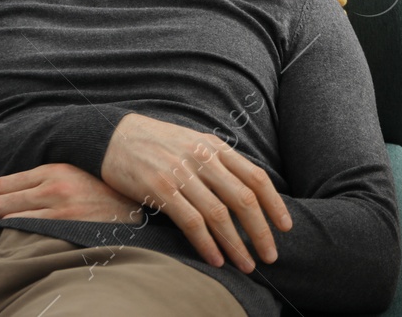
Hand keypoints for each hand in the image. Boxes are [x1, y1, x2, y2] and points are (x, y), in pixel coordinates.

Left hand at [0, 163, 143, 224]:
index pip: (2, 183)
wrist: (142, 208)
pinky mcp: (66, 223)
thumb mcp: (79, 177)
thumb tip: (16, 195)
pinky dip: (7, 237)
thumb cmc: (109, 196)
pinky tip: (5, 243)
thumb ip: (51, 180)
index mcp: (55, 169)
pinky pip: (24, 230)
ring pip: (6, 217)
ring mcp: (59, 206)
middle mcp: (54, 185)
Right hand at [99, 112, 292, 272]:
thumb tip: (249, 194)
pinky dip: (207, 243)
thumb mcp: (196, 144)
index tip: (286, 227)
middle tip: (270, 255)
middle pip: (244, 198)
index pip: (256, 177)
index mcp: (217, 147)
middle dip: (261, 231)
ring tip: (246, 264)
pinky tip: (216, 259)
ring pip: (220, 214)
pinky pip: (191, 221)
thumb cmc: (160, 145)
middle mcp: (204, 158)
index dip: (275, 204)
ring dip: (236, 244)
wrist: (115, 136)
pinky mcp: (160, 189)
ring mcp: (182, 173)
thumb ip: (220, 165)